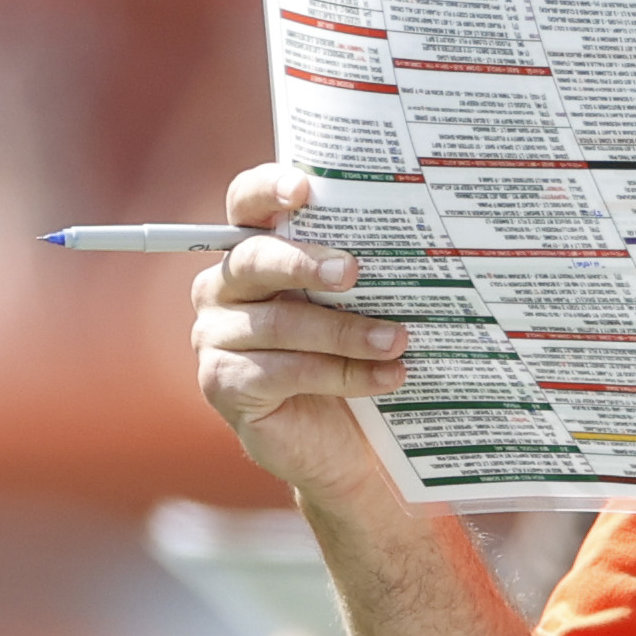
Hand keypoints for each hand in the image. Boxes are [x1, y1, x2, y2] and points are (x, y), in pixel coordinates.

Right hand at [192, 165, 407, 500]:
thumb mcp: (361, 307)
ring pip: (279, 323)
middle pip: (254, 260)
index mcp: (255, 250)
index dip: (268, 190)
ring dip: (344, 333)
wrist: (345, 445)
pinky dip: (340, 374)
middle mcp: (223, 287)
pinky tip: (386, 378)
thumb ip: (362, 271)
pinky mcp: (223, 384)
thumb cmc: (354, 358)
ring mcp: (216, 337)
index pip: (247, 204)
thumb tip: (420, 239)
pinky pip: (282, 371)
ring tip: (398, 341)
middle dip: (305, 264)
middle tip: (353, 272)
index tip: (303, 190)